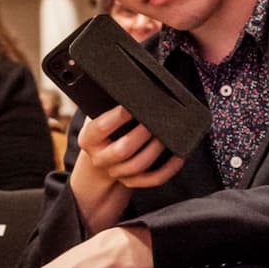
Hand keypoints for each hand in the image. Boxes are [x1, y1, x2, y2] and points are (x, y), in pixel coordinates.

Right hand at [70, 105, 182, 231]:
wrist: (100, 163)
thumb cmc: (106, 132)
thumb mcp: (99, 118)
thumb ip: (108, 105)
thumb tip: (131, 85)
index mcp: (89, 138)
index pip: (100, 128)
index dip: (117, 117)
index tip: (131, 106)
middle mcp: (100, 158)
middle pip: (122, 150)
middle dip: (142, 135)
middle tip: (155, 121)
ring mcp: (116, 172)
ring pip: (138, 165)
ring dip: (156, 150)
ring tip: (167, 135)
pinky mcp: (131, 182)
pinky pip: (152, 179)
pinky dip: (168, 169)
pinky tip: (179, 156)